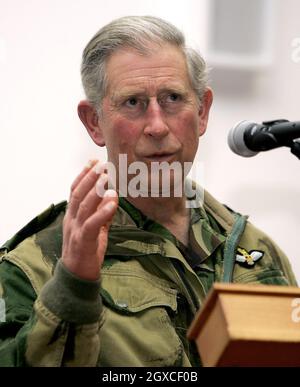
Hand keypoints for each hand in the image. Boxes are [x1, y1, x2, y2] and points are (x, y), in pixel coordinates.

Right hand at [62, 160, 117, 280]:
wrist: (76, 277)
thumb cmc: (86, 252)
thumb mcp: (95, 230)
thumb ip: (101, 215)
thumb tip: (112, 197)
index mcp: (72, 216)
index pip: (74, 191)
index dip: (83, 175)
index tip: (93, 162)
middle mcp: (71, 220)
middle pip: (78, 194)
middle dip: (89, 177)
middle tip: (101, 164)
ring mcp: (75, 230)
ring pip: (83, 205)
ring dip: (95, 189)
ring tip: (106, 177)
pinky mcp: (83, 241)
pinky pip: (92, 224)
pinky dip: (102, 211)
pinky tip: (112, 199)